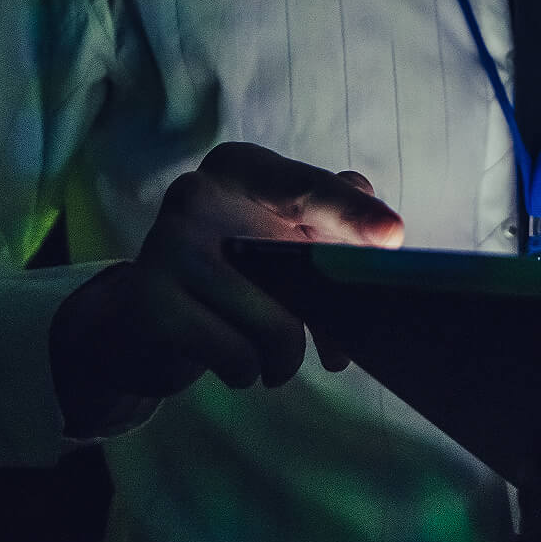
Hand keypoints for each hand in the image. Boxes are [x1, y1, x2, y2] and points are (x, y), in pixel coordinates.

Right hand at [48, 141, 402, 432]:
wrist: (147, 322)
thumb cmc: (235, 276)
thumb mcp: (282, 241)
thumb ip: (335, 228)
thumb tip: (383, 241)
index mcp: (241, 168)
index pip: (306, 188)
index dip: (353, 213)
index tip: (393, 237)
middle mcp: (197, 194)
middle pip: (297, 263)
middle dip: (330, 316)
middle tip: (339, 354)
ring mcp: (166, 244)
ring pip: (273, 325)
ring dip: (284, 359)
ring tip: (270, 359)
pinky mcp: (149, 301)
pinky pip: (237, 357)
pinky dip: (248, 373)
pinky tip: (235, 365)